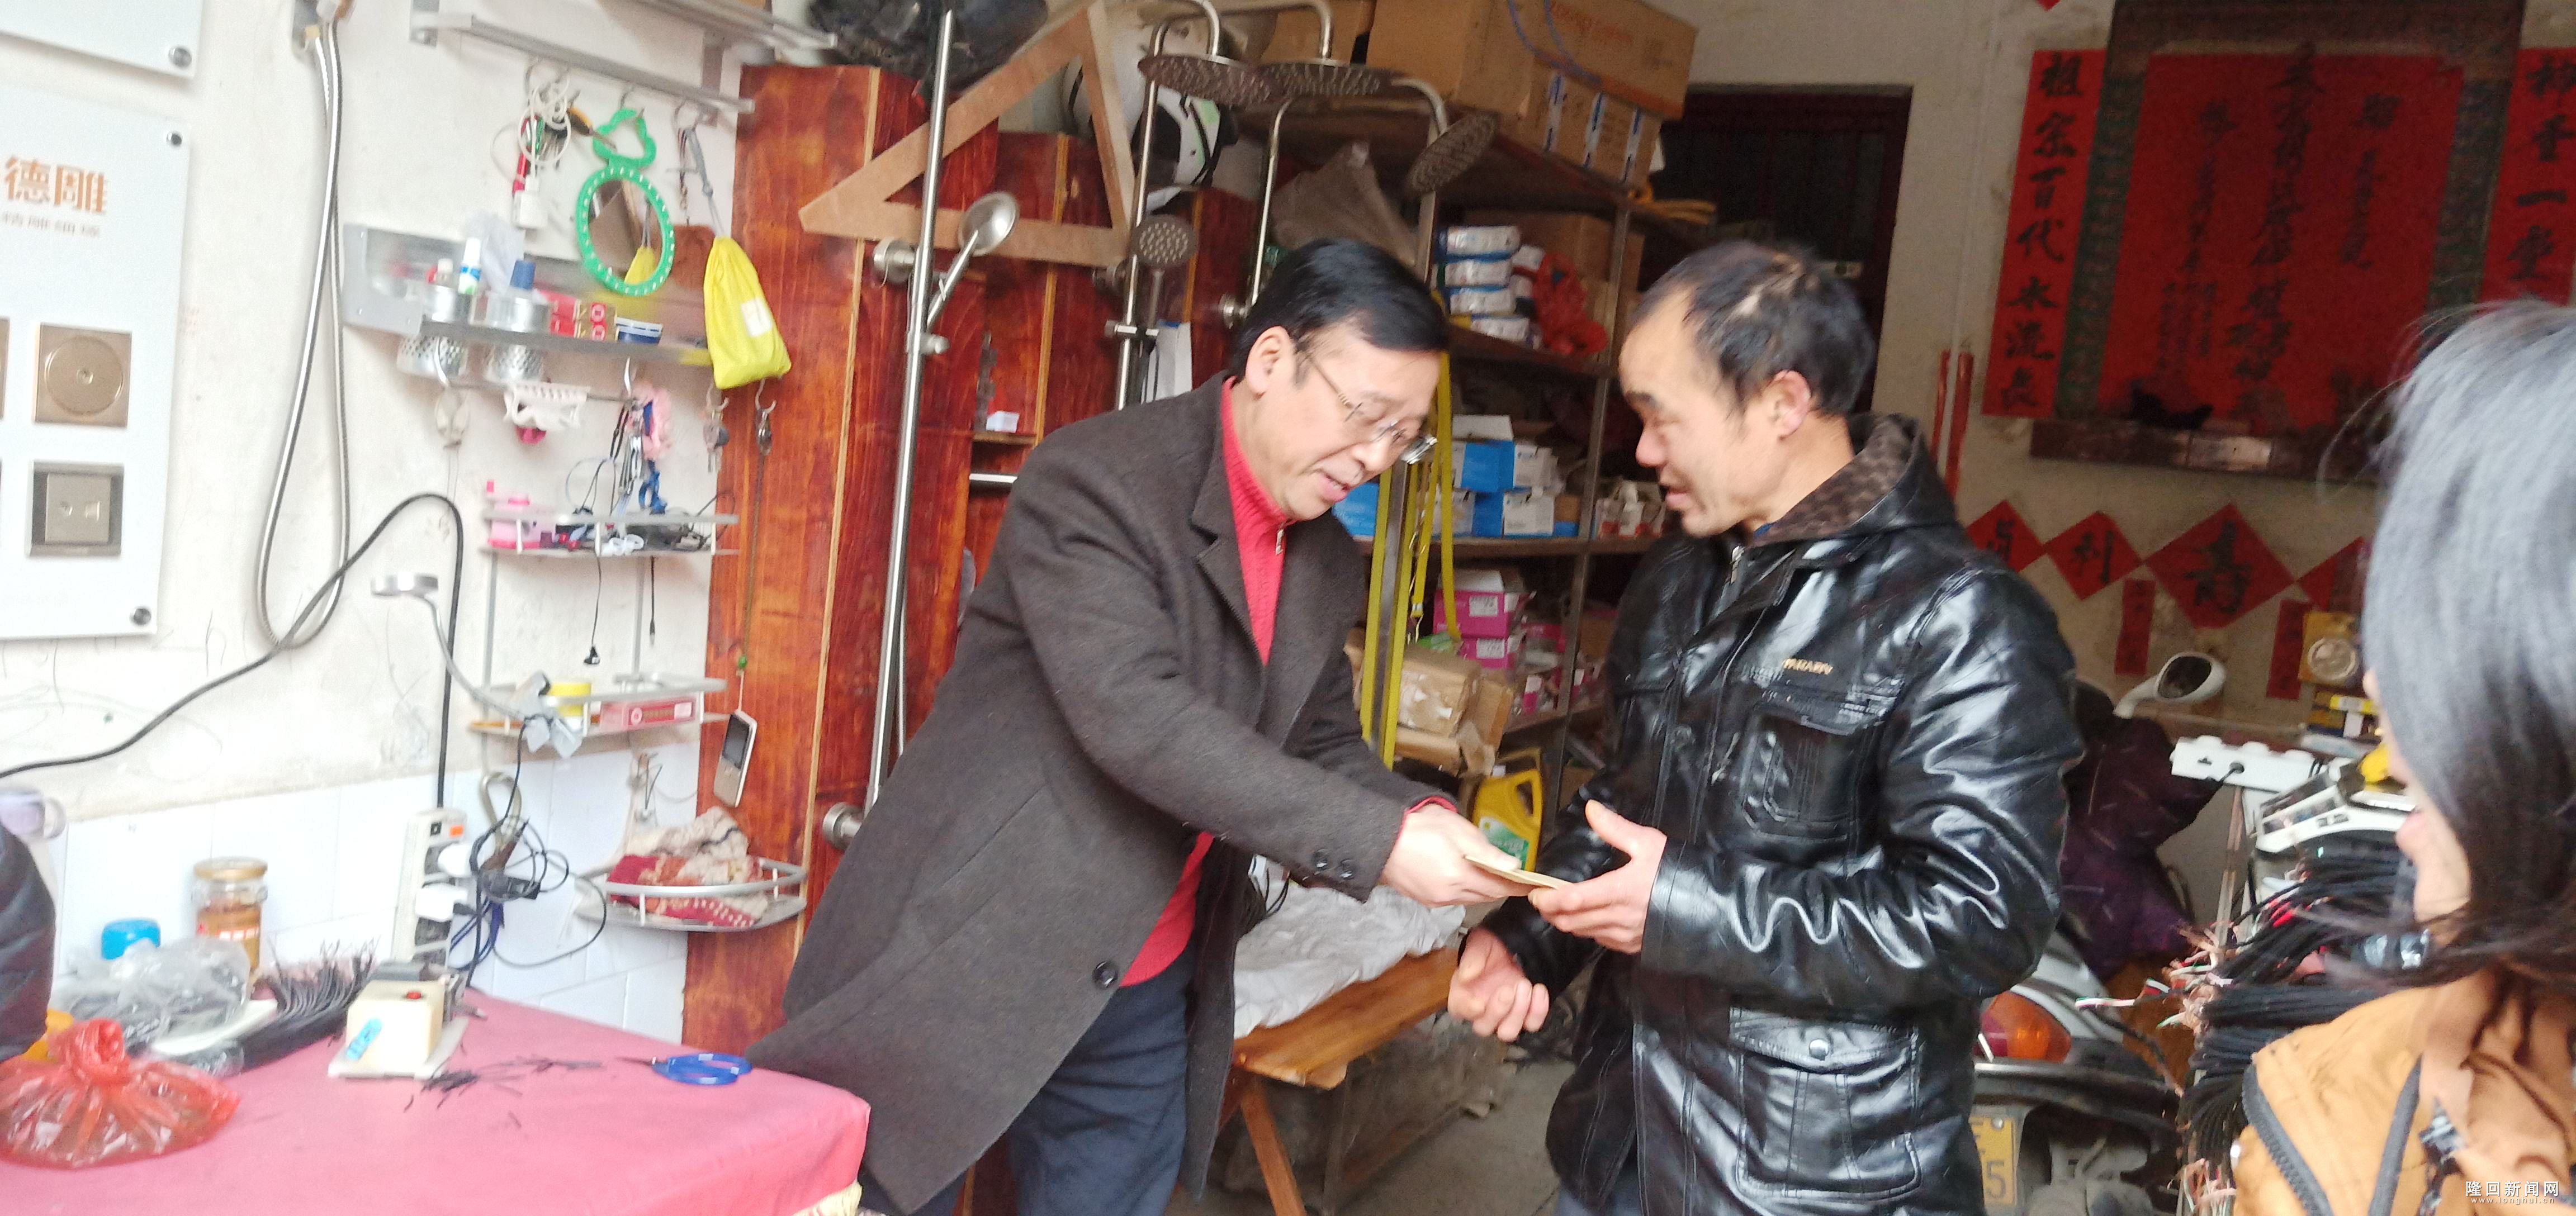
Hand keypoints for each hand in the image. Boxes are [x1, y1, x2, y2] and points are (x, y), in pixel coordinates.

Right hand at [1381, 806, 1530, 906]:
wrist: (1379, 840)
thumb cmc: (1419, 828)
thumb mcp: (1456, 830)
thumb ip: (1486, 850)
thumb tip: (1513, 865)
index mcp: (1460, 876)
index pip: (1499, 887)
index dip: (1517, 886)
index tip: (1533, 885)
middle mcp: (1450, 895)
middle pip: (1486, 896)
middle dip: (1501, 888)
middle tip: (1514, 878)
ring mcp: (1436, 900)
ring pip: (1471, 899)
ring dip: (1483, 890)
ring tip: (1491, 876)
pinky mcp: (1425, 900)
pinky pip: (1455, 899)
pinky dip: (1466, 890)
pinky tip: (1464, 877)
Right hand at [1450, 927, 1548, 1040]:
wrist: (1511, 948)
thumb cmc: (1490, 948)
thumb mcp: (1480, 944)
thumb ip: (1472, 957)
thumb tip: (1466, 975)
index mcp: (1463, 994)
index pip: (1459, 1010)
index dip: (1469, 1010)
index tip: (1479, 1003)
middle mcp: (1481, 1012)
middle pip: (1484, 1028)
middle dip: (1498, 1010)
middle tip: (1508, 989)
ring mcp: (1504, 1017)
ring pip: (1508, 1032)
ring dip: (1518, 1013)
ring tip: (1525, 985)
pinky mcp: (1525, 1016)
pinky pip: (1532, 1024)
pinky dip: (1538, 1011)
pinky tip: (1539, 990)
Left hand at [1529, 802, 1666, 953]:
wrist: (1707, 905)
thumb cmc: (1675, 871)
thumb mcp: (1648, 843)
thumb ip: (1615, 828)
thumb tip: (1591, 808)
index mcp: (1617, 891)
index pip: (1572, 901)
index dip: (1549, 900)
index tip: (1535, 894)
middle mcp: (1617, 918)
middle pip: (1571, 921)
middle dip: (1552, 913)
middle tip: (1543, 901)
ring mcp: (1624, 936)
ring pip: (1583, 933)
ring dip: (1567, 922)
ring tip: (1560, 908)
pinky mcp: (1632, 946)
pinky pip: (1600, 941)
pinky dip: (1588, 930)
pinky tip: (1589, 918)